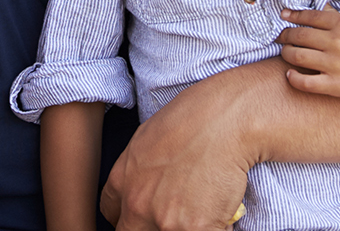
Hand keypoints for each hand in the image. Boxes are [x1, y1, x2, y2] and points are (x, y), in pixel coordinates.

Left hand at [100, 79, 252, 230]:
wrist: (225, 121)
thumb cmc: (193, 119)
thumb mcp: (147, 140)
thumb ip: (139, 173)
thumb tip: (148, 188)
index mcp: (122, 181)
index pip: (114, 216)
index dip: (132, 219)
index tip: (146, 216)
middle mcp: (137, 204)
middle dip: (153, 227)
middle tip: (173, 213)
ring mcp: (165, 220)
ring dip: (184, 227)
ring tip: (201, 209)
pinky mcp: (196, 229)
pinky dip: (215, 227)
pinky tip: (219, 211)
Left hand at [277, 8, 339, 100]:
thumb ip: (337, 18)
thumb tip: (318, 9)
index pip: (309, 17)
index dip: (293, 16)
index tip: (284, 16)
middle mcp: (337, 42)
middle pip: (299, 36)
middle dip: (286, 35)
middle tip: (281, 37)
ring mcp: (335, 65)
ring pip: (297, 56)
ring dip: (287, 53)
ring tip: (286, 52)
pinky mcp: (335, 85)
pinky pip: (305, 82)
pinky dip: (293, 78)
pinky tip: (290, 74)